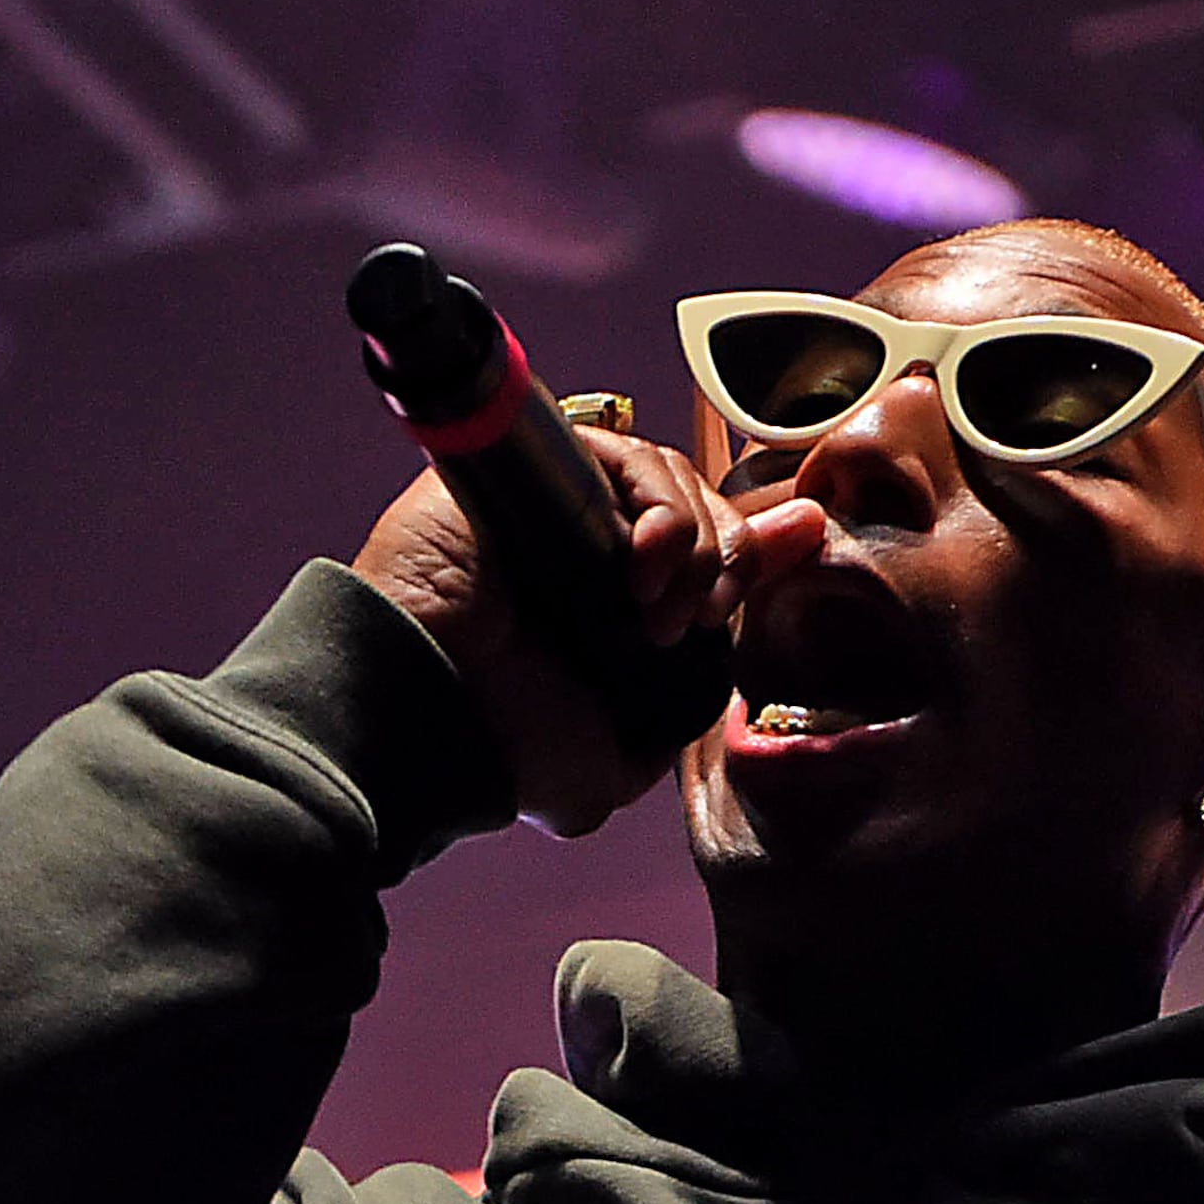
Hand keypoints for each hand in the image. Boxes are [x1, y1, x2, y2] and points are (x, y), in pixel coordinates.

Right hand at [353, 430, 825, 836]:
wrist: (434, 717)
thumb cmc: (509, 747)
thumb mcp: (623, 753)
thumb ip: (700, 684)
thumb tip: (769, 592)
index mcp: (614, 608)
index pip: (704, 553)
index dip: (739, 562)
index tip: (734, 601)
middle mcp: (589, 548)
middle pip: (700, 508)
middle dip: (724, 561)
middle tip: (696, 617)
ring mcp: (561, 502)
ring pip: (670, 475)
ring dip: (690, 544)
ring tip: (655, 606)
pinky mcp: (533, 465)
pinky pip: (622, 450)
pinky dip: (658, 503)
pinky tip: (641, 563)